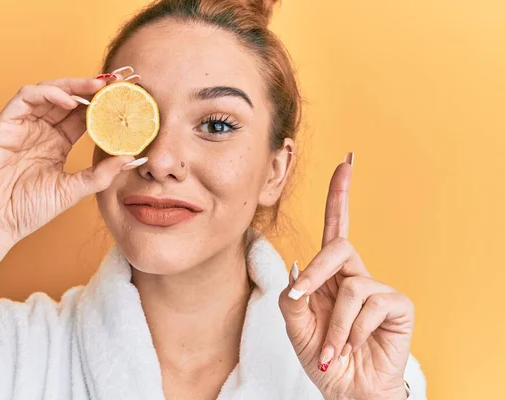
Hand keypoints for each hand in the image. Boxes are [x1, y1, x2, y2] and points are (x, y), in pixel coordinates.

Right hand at [0, 68, 140, 243]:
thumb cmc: (28, 209)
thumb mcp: (73, 190)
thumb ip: (101, 174)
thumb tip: (132, 158)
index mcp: (58, 142)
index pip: (84, 115)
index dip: (104, 104)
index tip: (127, 96)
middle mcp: (41, 130)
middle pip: (70, 98)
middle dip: (93, 88)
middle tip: (118, 82)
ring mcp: (23, 125)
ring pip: (49, 91)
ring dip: (74, 86)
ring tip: (98, 87)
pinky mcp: (4, 124)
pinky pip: (25, 98)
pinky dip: (48, 94)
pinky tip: (70, 102)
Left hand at [279, 153, 412, 399]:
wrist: (347, 391)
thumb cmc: (324, 358)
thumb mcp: (296, 327)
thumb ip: (292, 297)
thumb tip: (300, 268)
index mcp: (331, 276)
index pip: (336, 228)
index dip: (339, 196)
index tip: (345, 164)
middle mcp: (355, 275)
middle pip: (338, 245)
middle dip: (316, 272)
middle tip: (301, 300)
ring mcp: (378, 289)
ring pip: (350, 286)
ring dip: (334, 325)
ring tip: (334, 350)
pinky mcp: (397, 305)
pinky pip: (370, 304)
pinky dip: (352, 331)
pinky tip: (356, 346)